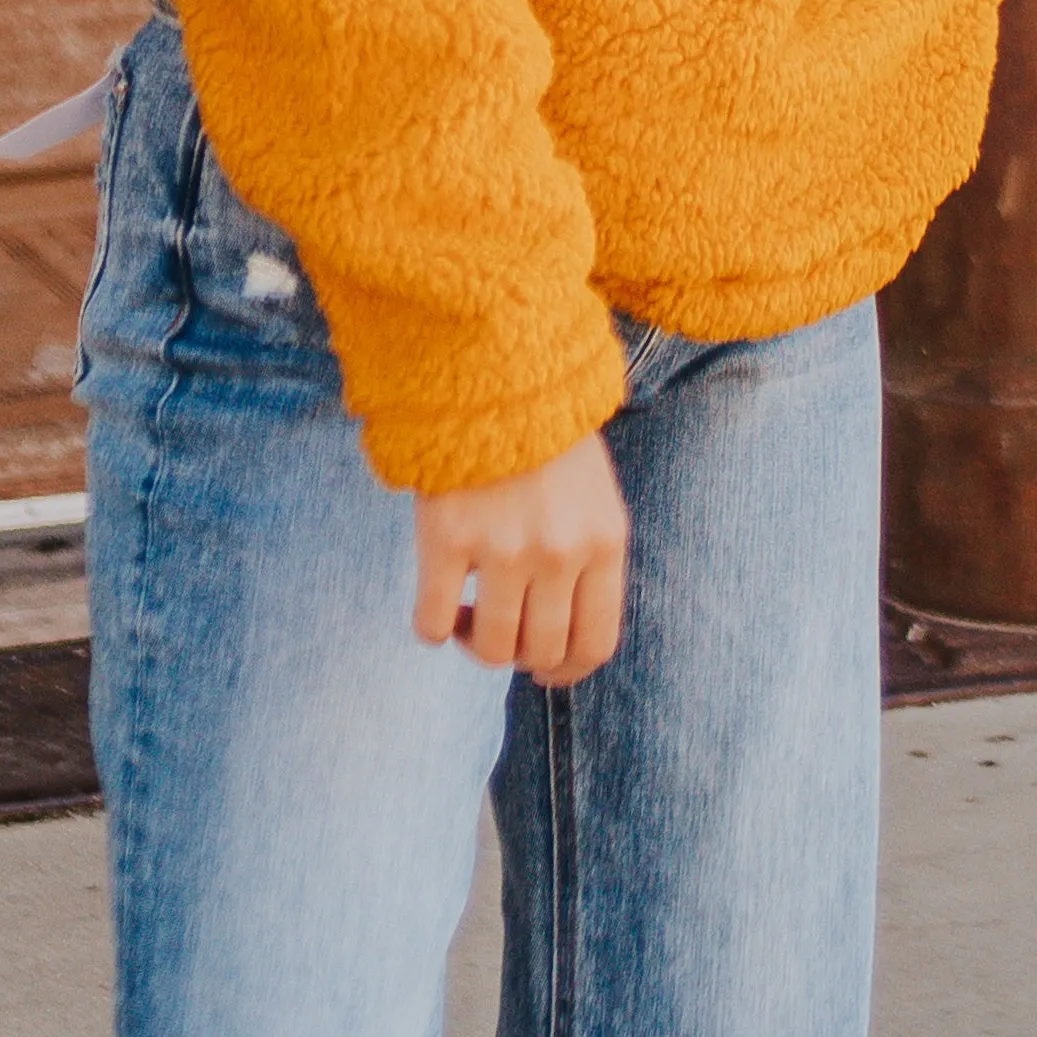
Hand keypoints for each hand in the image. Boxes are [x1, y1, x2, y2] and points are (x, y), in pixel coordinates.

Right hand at [413, 433, 627, 683]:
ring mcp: (503, 548)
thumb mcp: (592, 494)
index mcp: (604, 542)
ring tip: (468, 614)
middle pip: (542, 652)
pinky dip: (432, 627)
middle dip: (519, 654)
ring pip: (492, 649)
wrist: (494, 365)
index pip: (595, 645)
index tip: (541, 664)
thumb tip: (561, 640)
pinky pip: (434, 622)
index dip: (566, 670)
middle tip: (499, 626)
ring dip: (476, 643)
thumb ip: (587, 559)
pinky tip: (436, 602)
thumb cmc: (544, 434)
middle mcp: (560, 553)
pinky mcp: (447, 537)